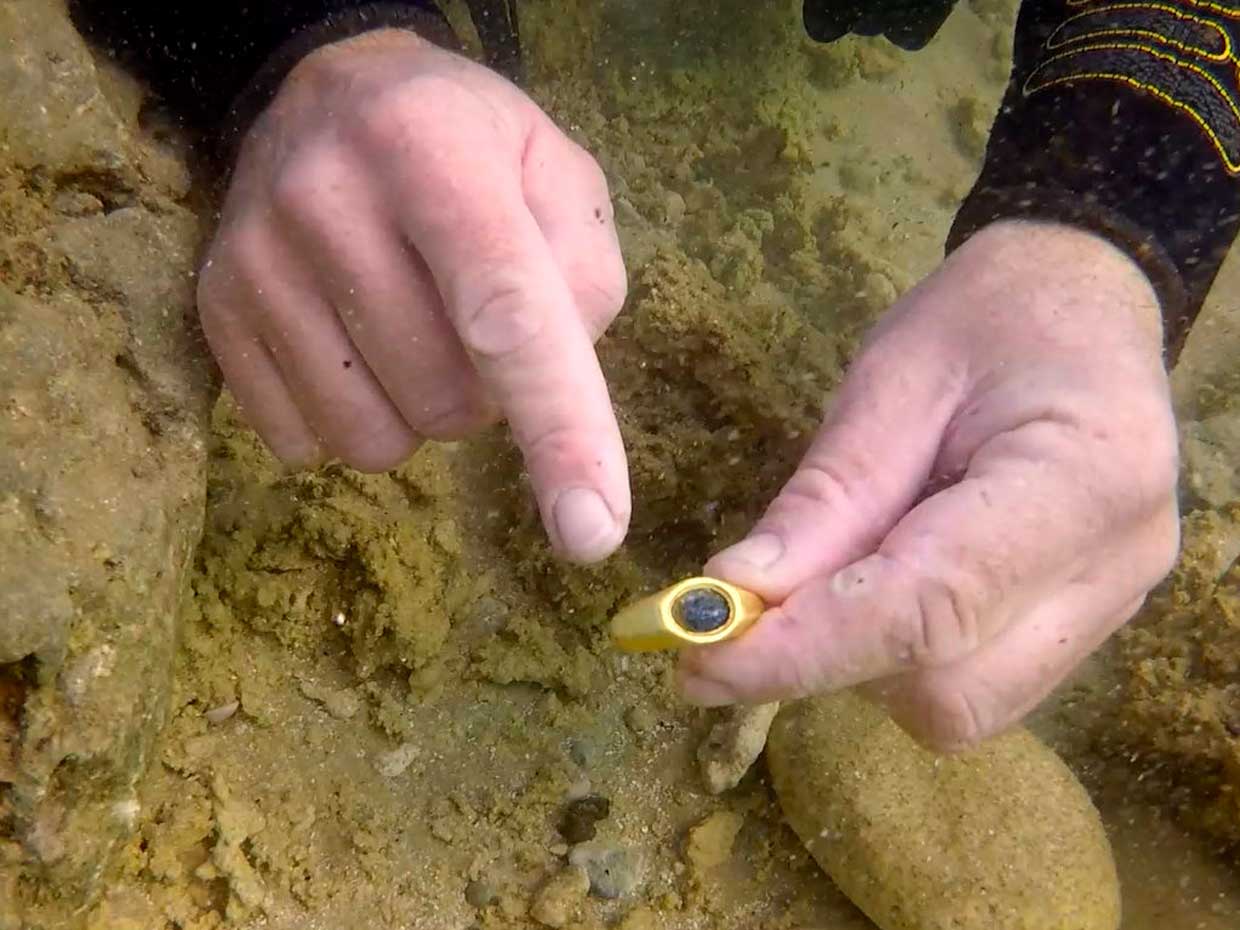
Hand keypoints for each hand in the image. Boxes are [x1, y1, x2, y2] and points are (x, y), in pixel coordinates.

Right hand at [197, 29, 629, 562]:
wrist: (327, 95)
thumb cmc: (468, 145)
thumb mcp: (557, 174)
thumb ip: (585, 280)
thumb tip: (557, 407)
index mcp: (435, 150)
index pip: (506, 314)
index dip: (559, 428)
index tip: (593, 533)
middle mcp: (327, 196)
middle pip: (448, 398)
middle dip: (486, 393)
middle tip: (471, 320)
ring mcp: (257, 258)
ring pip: (374, 439)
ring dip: (420, 414)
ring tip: (412, 327)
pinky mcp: (215, 310)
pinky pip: (305, 443)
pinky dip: (353, 418)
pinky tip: (353, 343)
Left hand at [678, 220, 1180, 749]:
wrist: (1085, 299)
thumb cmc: (989, 316)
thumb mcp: (892, 380)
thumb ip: (823, 498)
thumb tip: (733, 596)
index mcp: (1082, 481)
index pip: (929, 607)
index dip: (807, 649)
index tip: (702, 660)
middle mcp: (1115, 567)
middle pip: (950, 688)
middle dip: (837, 660)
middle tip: (759, 601)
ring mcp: (1113, 606)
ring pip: (964, 706)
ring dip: (869, 667)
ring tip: (842, 567)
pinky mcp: (1089, 626)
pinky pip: (982, 686)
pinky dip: (907, 660)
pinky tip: (885, 583)